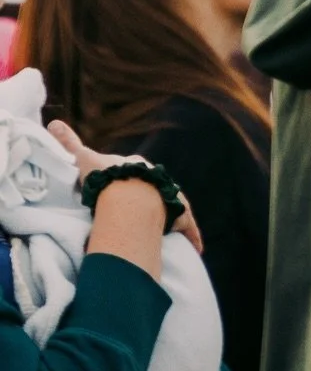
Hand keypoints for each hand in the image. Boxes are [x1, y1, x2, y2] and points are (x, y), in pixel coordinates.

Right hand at [48, 121, 202, 254]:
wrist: (126, 196)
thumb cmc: (105, 178)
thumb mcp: (85, 159)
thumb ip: (70, 143)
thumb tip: (53, 123)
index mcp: (135, 165)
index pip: (130, 171)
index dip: (123, 179)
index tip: (118, 189)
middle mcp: (156, 177)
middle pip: (151, 187)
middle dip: (146, 197)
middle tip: (135, 214)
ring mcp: (169, 196)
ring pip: (170, 206)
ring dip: (167, 216)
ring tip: (160, 231)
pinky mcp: (179, 216)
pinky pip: (187, 226)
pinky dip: (192, 235)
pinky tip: (197, 247)